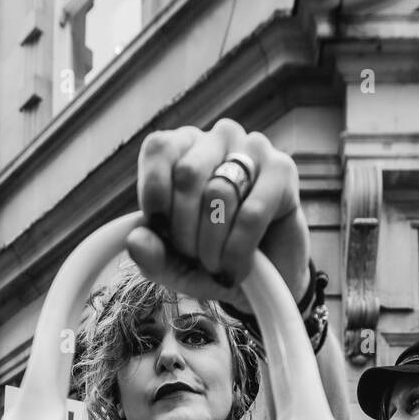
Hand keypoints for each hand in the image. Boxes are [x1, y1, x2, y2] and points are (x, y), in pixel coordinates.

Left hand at [128, 119, 310, 312]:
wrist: (263, 280)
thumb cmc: (212, 260)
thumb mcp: (173, 265)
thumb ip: (152, 254)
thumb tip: (135, 240)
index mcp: (183, 148)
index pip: (159, 149)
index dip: (156, 197)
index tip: (162, 232)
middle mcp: (218, 139)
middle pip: (188, 175)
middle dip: (185, 230)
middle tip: (194, 258)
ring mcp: (253, 150)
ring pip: (219, 194)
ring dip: (212, 246)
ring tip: (217, 265)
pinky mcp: (283, 171)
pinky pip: (251, 214)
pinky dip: (237, 251)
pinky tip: (236, 269)